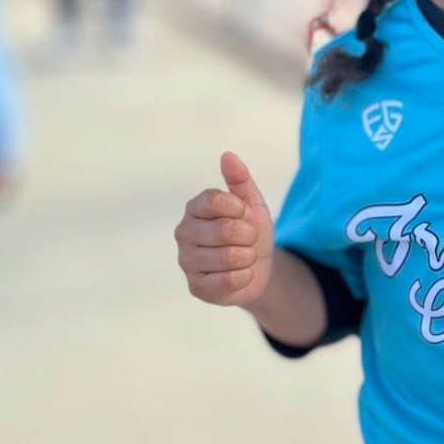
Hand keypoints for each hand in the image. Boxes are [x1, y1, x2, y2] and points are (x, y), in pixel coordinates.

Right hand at [174, 150, 274, 306]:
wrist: (259, 269)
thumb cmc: (250, 233)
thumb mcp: (252, 204)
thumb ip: (240, 180)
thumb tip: (228, 155)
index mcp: (194, 209)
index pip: (213, 200)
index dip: (238, 208)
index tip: (245, 213)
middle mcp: (184, 233)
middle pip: (224, 230)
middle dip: (248, 235)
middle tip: (248, 239)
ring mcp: (187, 262)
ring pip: (229, 257)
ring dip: (248, 257)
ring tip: (244, 257)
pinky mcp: (196, 287)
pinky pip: (228, 280)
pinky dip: (244, 276)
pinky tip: (240, 274)